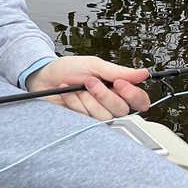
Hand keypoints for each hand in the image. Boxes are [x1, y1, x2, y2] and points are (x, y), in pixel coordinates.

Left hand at [25, 56, 150, 120]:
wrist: (43, 76)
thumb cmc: (67, 70)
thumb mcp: (93, 65)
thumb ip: (118, 71)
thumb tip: (143, 73)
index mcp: (117, 90)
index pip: (139, 101)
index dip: (133, 95)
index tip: (119, 84)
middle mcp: (110, 104)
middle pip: (121, 110)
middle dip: (103, 94)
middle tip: (89, 81)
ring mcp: (95, 114)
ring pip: (104, 116)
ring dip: (86, 98)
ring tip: (75, 87)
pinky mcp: (81, 121)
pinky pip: (85, 117)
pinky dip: (73, 102)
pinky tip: (66, 93)